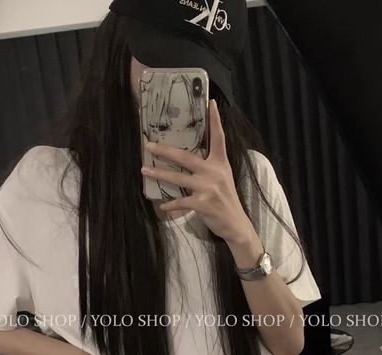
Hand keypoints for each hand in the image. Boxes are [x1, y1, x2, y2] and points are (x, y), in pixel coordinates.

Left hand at [140, 99, 254, 244]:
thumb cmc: (226, 200)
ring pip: (178, 178)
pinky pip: (180, 201)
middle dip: (165, 150)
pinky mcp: (202, 203)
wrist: (236, 224)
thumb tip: (188, 161)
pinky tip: (162, 205)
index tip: (211, 103)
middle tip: (149, 145)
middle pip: (185, 157)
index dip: (215, 120)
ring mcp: (208, 188)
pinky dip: (170, 204)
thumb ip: (209, 168)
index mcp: (221, 163)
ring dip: (159, 174)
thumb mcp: (223, 179)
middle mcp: (214, 172)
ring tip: (145, 170)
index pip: (218, 138)